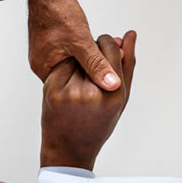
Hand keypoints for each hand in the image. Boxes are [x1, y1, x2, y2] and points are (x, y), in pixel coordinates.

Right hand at [28, 0, 121, 90]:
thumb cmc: (58, 12)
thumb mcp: (81, 41)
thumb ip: (96, 64)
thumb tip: (112, 85)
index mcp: (43, 68)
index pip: (71, 87)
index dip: (90, 83)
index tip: (107, 77)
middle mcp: (42, 63)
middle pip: (72, 76)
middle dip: (92, 69)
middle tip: (112, 61)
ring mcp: (45, 53)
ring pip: (73, 64)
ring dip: (89, 58)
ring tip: (105, 50)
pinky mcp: (50, 44)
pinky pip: (70, 54)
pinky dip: (83, 50)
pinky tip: (93, 44)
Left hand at [41, 31, 136, 169]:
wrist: (68, 148)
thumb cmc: (99, 123)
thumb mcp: (120, 98)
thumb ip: (127, 65)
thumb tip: (130, 34)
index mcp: (114, 94)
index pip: (110, 49)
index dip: (107, 42)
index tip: (104, 44)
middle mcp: (92, 93)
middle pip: (91, 51)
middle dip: (92, 51)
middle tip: (90, 63)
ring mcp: (70, 92)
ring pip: (75, 58)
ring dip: (78, 60)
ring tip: (79, 80)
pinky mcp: (51, 91)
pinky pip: (60, 68)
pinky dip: (63, 70)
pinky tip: (66, 84)